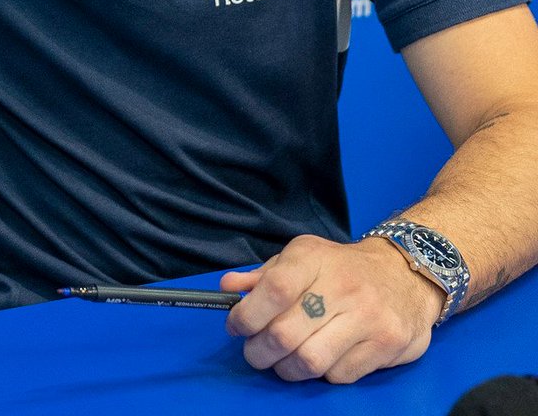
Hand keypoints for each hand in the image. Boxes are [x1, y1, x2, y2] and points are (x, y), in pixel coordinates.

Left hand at [221, 234, 444, 383]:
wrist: (405, 274)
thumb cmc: (341, 268)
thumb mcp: (302, 258)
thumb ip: (264, 275)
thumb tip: (227, 288)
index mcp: (313, 259)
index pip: (275, 289)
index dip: (248, 314)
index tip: (235, 327)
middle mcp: (342, 286)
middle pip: (287, 333)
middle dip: (259, 351)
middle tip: (254, 353)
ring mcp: (368, 318)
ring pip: (311, 361)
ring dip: (286, 369)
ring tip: (281, 362)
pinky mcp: (387, 345)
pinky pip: (340, 375)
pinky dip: (321, 375)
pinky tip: (319, 361)